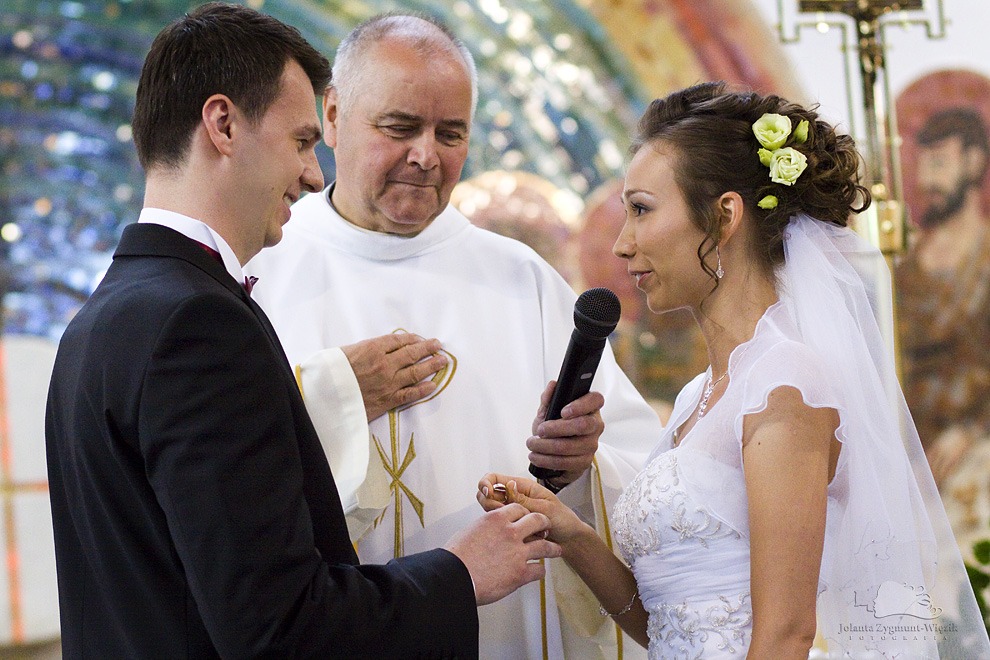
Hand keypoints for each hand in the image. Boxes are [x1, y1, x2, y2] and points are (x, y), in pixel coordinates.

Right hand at [340, 333, 447, 421]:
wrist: (323, 397)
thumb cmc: (330, 373)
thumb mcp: (346, 352)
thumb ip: (366, 349)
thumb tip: (383, 347)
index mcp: (372, 348)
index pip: (399, 340)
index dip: (412, 339)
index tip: (420, 338)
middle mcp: (384, 364)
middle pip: (412, 353)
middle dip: (427, 348)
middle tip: (437, 345)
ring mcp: (388, 382)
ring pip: (416, 372)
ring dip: (431, 365)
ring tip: (442, 361)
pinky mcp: (388, 400)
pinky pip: (410, 394)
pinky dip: (423, 389)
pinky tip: (433, 385)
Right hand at [444, 503, 561, 605]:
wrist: (454, 577)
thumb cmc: (456, 557)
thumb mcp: (469, 531)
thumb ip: (485, 529)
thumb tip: (487, 532)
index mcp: (496, 519)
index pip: (518, 509)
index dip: (525, 513)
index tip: (528, 517)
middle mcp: (510, 532)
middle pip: (537, 521)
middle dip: (544, 523)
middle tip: (547, 527)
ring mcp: (518, 553)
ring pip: (545, 546)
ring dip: (553, 548)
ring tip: (557, 550)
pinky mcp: (520, 573)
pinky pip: (538, 570)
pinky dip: (540, 571)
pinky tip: (539, 572)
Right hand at [476, 474, 587, 545]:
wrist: (569, 539)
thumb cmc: (562, 520)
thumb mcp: (544, 508)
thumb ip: (523, 499)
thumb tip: (507, 485)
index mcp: (522, 486)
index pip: (494, 478)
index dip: (485, 483)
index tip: (487, 492)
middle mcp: (514, 497)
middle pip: (487, 495)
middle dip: (489, 503)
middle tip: (503, 513)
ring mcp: (512, 511)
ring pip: (492, 512)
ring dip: (501, 519)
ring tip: (520, 525)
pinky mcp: (512, 525)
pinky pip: (501, 526)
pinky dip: (508, 531)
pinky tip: (522, 534)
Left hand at [527, 380, 604, 486]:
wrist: (555, 452)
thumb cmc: (554, 427)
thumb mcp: (548, 411)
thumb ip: (549, 398)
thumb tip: (552, 385)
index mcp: (589, 408)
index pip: (595, 400)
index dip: (581, 405)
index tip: (563, 411)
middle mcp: (595, 425)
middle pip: (583, 425)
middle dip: (557, 428)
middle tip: (540, 430)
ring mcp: (591, 444)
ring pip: (571, 446)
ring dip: (546, 446)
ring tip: (532, 444)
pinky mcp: (584, 461)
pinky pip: (566, 462)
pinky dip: (546, 459)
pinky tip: (536, 456)